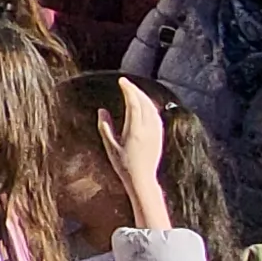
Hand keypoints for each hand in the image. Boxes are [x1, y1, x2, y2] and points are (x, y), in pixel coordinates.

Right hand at [103, 79, 170, 235]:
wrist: (142, 179)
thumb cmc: (123, 165)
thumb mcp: (110, 147)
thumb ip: (105, 128)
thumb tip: (102, 110)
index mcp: (135, 131)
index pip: (134, 104)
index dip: (128, 90)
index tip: (122, 81)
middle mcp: (148, 130)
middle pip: (144, 103)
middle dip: (135, 90)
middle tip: (126, 83)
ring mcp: (155, 132)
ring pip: (152, 108)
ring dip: (143, 96)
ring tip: (134, 90)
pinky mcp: (159, 135)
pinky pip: (155, 115)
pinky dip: (149, 105)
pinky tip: (144, 104)